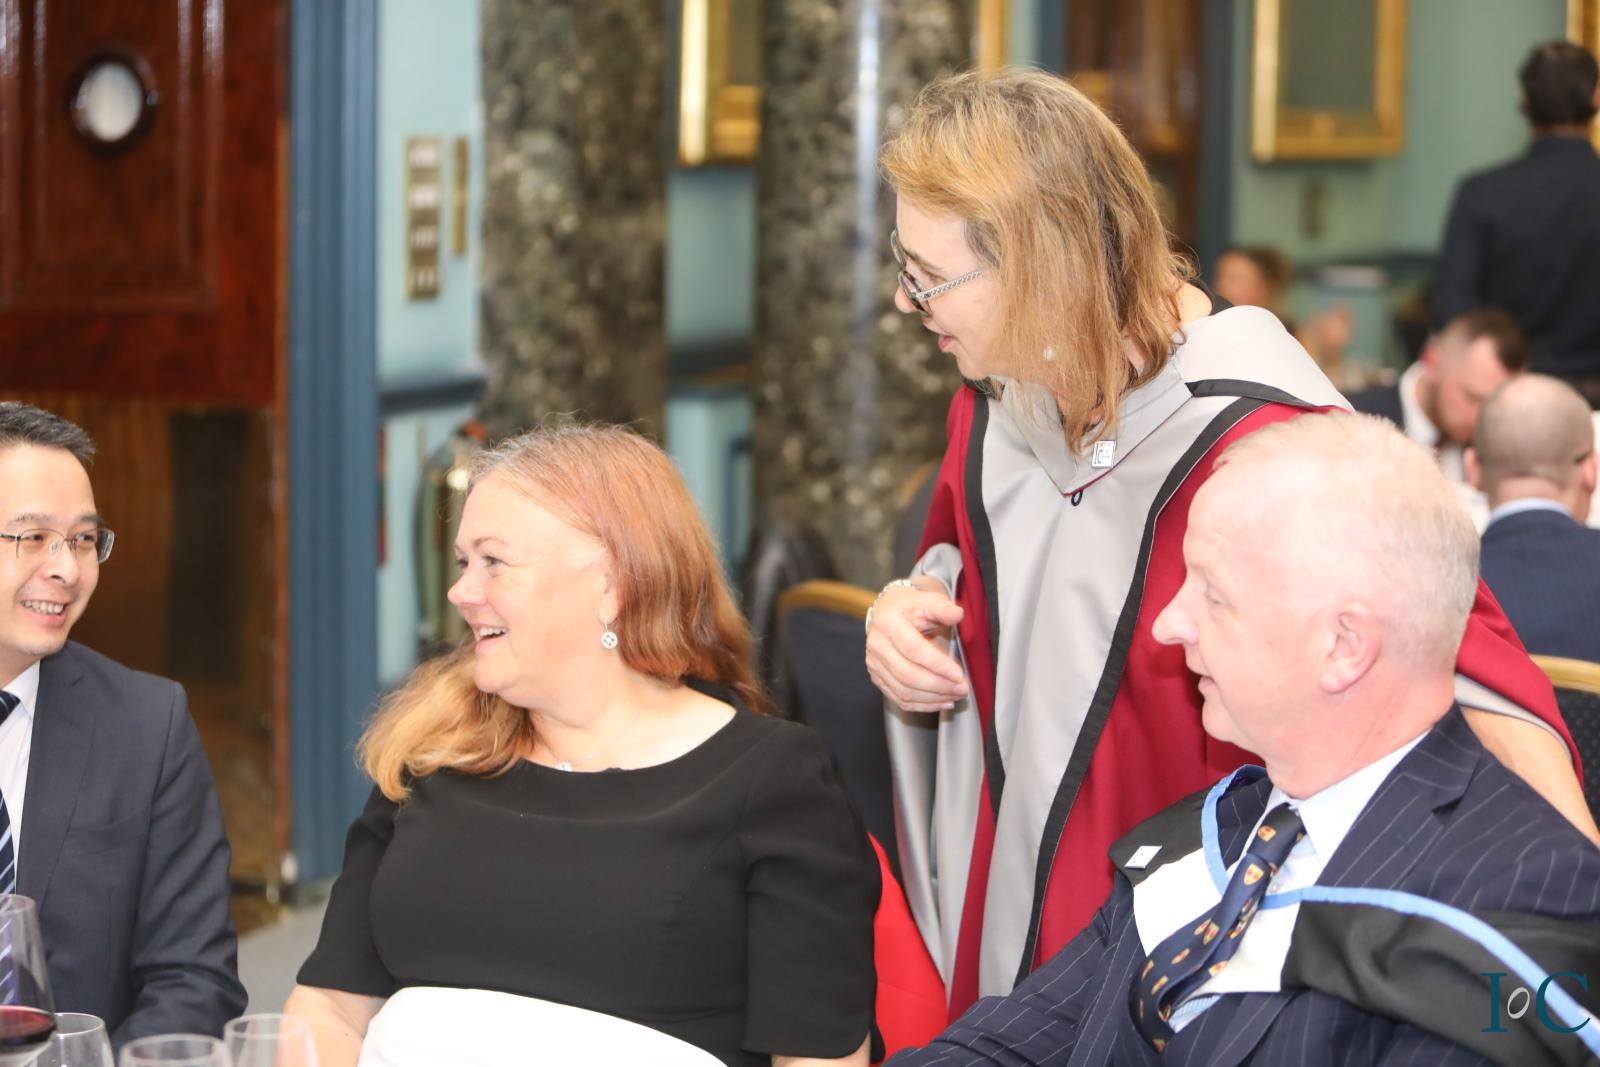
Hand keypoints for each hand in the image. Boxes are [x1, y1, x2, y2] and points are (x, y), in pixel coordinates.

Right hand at [865, 579, 967, 711]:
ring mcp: (874, 664)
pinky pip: (900, 699)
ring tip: (956, 695)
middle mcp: (877, 645)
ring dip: (934, 697)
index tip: (958, 674)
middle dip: (939, 685)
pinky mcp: (877, 678)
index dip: (937, 664)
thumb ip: (943, 608)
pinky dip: (923, 705)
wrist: (887, 612)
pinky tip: (942, 701)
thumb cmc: (910, 607)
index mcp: (889, 623)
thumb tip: (958, 614)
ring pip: (904, 691)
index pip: (913, 649)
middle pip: (908, 675)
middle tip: (962, 688)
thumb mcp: (927, 600)